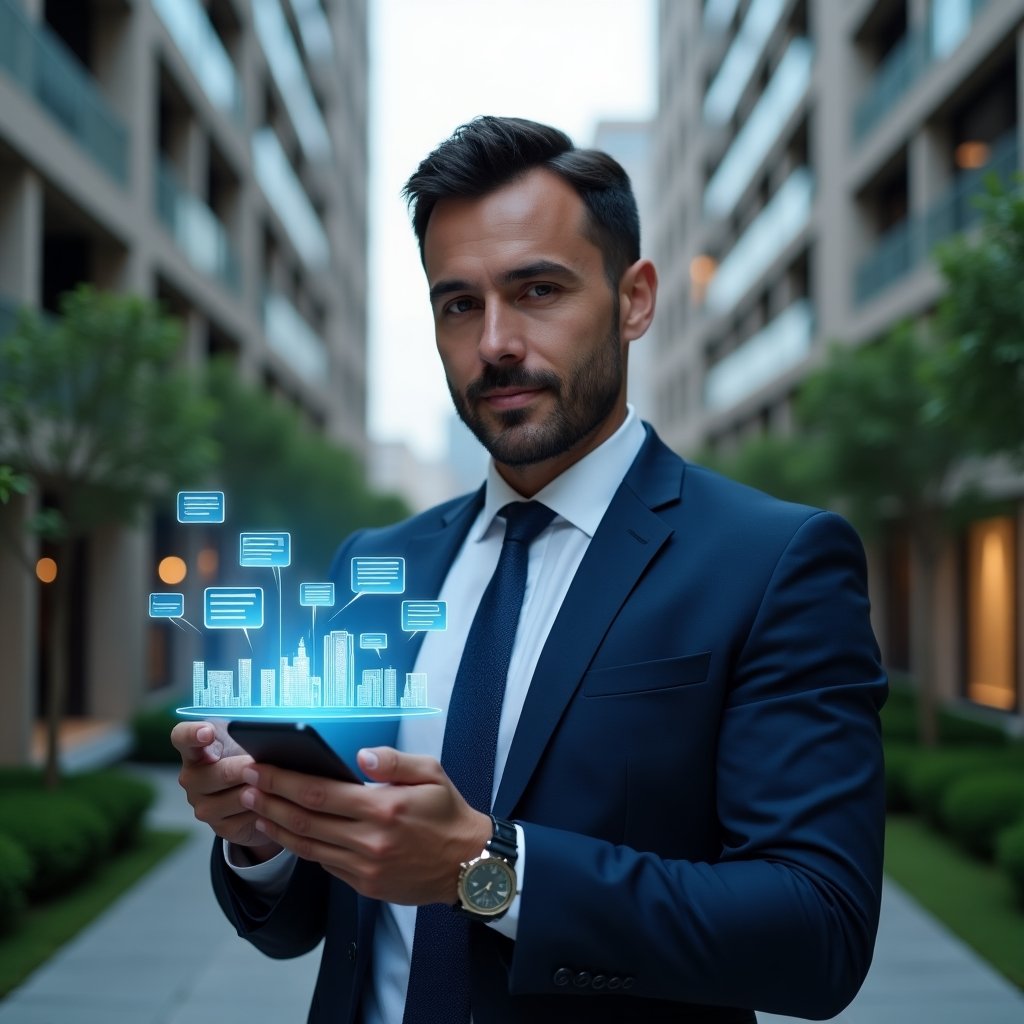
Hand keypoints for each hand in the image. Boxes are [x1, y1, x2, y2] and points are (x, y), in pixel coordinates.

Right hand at [170, 720, 282, 859]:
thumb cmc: (250, 754)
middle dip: (246, 768)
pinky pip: (248, 817)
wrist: (259, 791)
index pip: (182, 737)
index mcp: (195, 750)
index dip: (192, 734)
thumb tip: (269, 732)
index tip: (207, 733)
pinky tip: (277, 802)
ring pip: (238, 798)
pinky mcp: (222, 827)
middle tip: (264, 765)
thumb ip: (247, 731)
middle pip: (220, 772)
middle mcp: (193, 779)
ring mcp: (204, 806)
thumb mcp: (246, 736)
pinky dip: (266, 808)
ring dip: (261, 790)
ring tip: (278, 783)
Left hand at [238, 746, 491, 904]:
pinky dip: (301, 847)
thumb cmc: (448, 812)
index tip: (258, 768)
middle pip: (304, 820)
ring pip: (307, 846)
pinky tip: (288, 832)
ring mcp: (365, 867)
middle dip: (269, 801)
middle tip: (245, 785)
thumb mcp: (431, 772)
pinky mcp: (365, 885)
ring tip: (254, 809)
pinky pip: (324, 864)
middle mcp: (369, 840)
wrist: (468, 865)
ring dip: (276, 827)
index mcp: (383, 807)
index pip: (319, 793)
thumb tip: (361, 755)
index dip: (282, 781)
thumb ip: (394, 761)